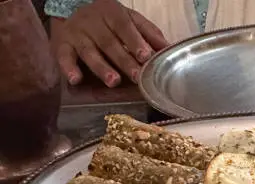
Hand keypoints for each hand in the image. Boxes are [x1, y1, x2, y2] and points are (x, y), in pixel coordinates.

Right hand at [50, 0, 168, 87]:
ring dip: (101, 68)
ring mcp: (77, 34)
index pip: (125, 27)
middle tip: (136, 77)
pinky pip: (64, 57)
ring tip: (113, 81)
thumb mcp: (131, 20)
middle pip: (109, 43)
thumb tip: (169, 49)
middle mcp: (93, 22)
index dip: (135, 42)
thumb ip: (149, 34)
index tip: (146, 56)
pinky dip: (68, 68)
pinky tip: (75, 79)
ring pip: (89, 52)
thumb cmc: (111, 21)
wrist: (75, 9)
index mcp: (112, 13)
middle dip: (124, 61)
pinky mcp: (63, 44)